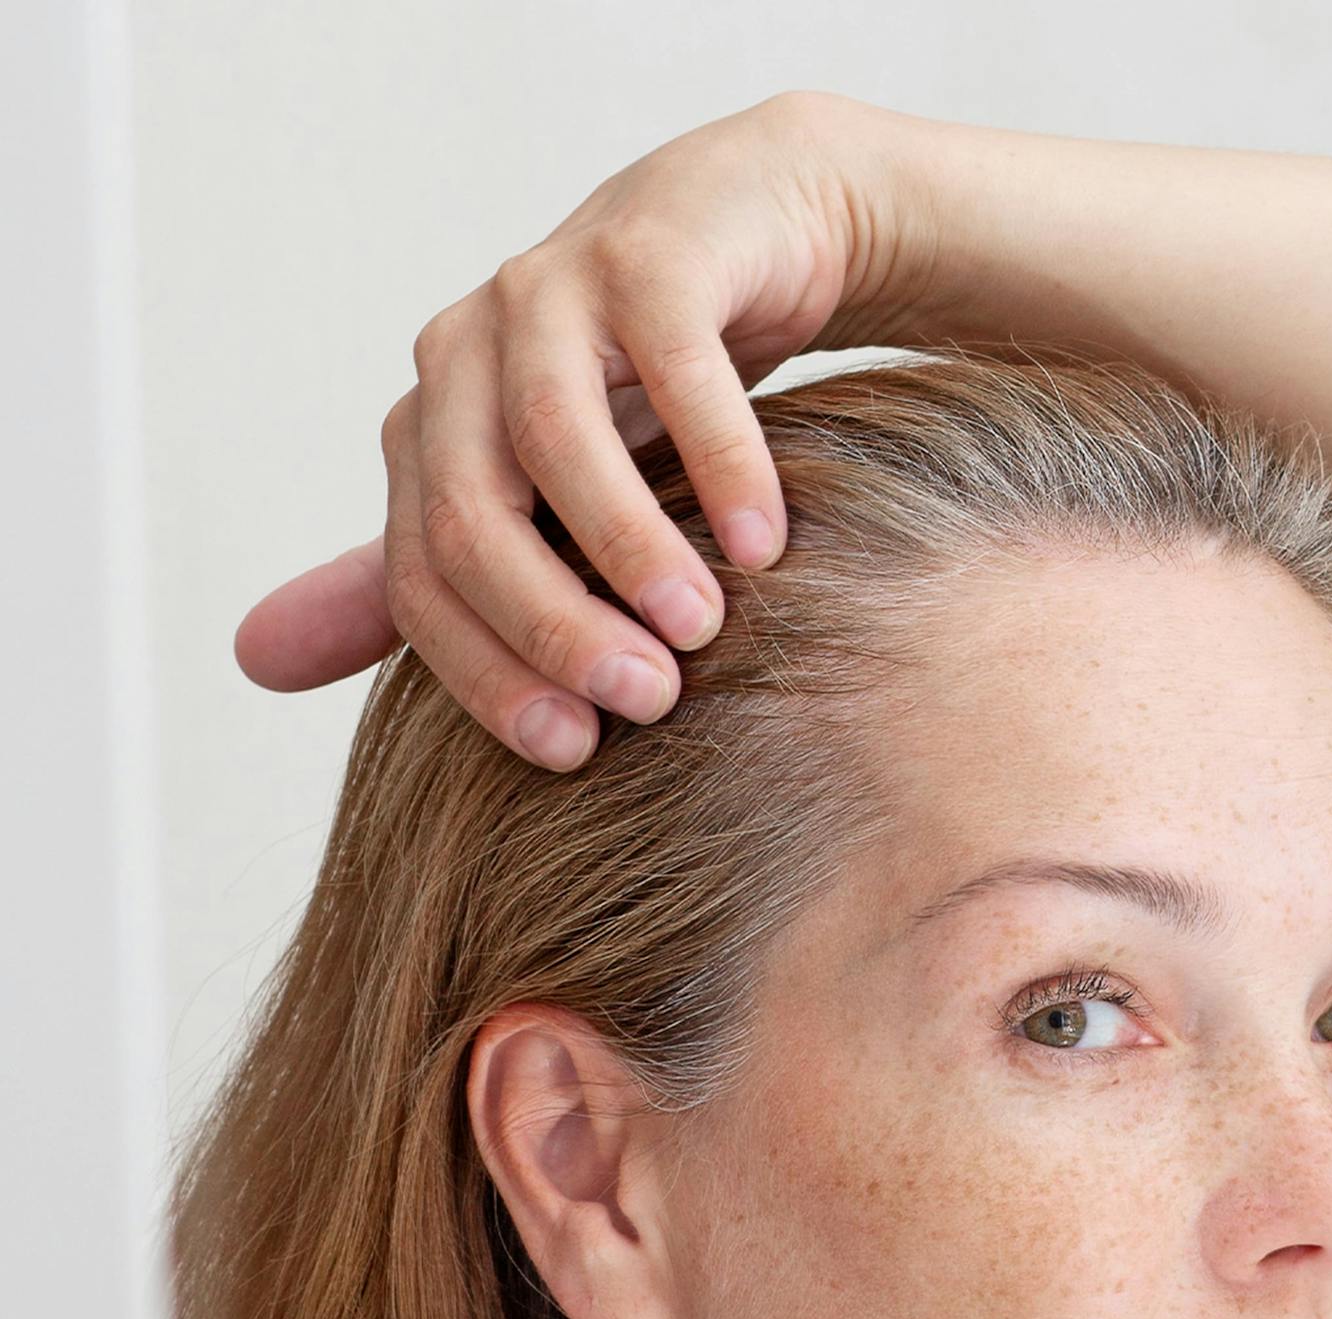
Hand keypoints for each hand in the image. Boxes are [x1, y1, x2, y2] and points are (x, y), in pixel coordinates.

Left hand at [232, 91, 929, 768]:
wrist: (745, 235)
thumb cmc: (644, 388)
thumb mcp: (539, 493)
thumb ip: (425, 579)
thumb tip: (252, 663)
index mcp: (429, 429)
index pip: (419, 576)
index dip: (485, 672)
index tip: (574, 751)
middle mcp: (467, 355)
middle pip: (471, 510)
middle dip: (551, 621)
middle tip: (646, 700)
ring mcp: (551, 291)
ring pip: (556, 433)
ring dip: (628, 545)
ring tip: (704, 631)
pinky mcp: (651, 252)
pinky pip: (675, 363)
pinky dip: (721, 460)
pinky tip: (762, 545)